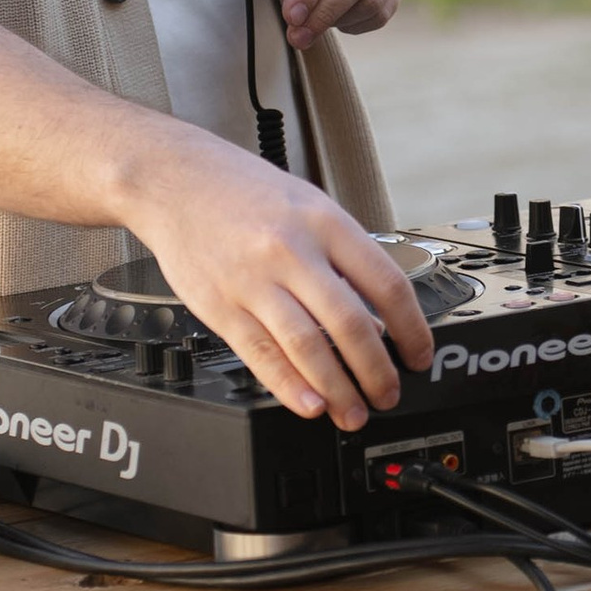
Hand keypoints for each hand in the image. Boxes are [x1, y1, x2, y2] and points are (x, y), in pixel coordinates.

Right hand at [122, 129, 430, 428]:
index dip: (411, 328)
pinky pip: (261, 354)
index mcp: (324, 223)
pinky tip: (309, 405)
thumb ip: (341, 259)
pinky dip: (290, 386)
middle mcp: (292, 251)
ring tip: (352, 412)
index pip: (386, 283)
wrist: (173, 179)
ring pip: (307, 346)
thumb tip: (376, 319)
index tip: (418, 355)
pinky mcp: (220, 305)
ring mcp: (253, 280)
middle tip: (388, 395)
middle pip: (350, 324)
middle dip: (377, 371)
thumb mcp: (308, 206)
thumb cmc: (243, 191)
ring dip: (337, 390)